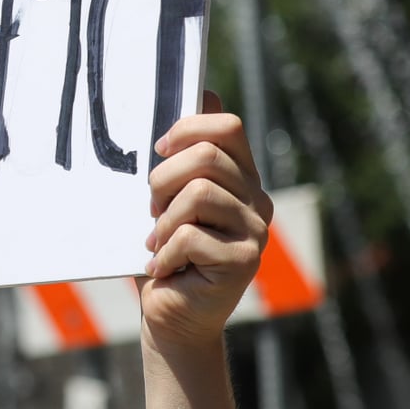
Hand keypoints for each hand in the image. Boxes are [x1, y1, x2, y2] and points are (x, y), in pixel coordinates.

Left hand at [139, 92, 272, 350]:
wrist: (173, 316)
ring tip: (158, 242)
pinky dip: (166, 252)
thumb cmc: (166, 252)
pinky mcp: (244, 262)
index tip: (159, 148)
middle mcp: (257, 201)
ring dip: (164, 221)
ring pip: (198, 194)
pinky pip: (191, 236)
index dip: (189, 128)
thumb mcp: (170, 199)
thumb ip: (184, 157)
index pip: (229, 127)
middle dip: (164, 178)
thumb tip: (202, 92)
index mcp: (242, 178)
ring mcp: (255, 232)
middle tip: (151, 209)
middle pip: (208, 157)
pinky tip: (165, 268)